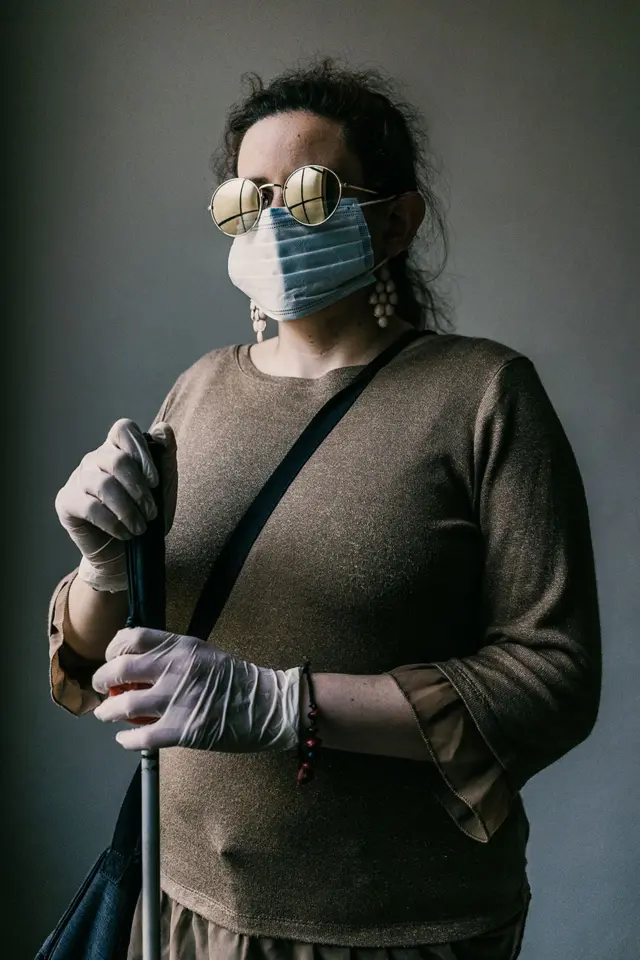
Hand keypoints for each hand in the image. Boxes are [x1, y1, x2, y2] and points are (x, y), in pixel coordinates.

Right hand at [54, 418, 177, 591]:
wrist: (126, 555)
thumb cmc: (145, 516)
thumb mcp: (164, 488)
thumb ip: (165, 457)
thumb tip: (163, 429)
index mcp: (118, 449)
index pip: (123, 429)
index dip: (140, 451)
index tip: (154, 482)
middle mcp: (95, 459)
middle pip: (116, 460)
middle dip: (139, 490)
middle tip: (151, 513)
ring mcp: (78, 479)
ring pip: (103, 485)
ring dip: (128, 510)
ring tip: (140, 528)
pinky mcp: (67, 501)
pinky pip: (89, 507)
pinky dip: (112, 522)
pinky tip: (125, 533)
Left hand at [91, 627, 301, 752]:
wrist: (267, 705)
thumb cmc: (237, 680)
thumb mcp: (204, 654)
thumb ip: (173, 656)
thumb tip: (138, 664)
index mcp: (182, 646)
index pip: (133, 637)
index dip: (113, 648)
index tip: (110, 658)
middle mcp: (176, 668)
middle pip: (119, 668)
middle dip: (101, 680)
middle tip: (100, 688)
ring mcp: (178, 699)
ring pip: (124, 704)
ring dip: (108, 712)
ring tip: (106, 714)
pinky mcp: (184, 730)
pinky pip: (142, 736)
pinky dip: (127, 739)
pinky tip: (124, 738)